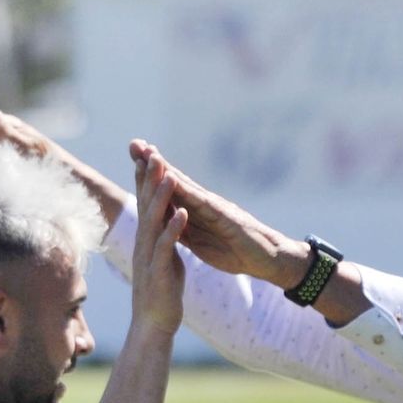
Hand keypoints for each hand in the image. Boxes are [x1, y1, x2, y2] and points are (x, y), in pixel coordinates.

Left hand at [127, 139, 301, 286]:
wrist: (268, 259)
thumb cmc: (237, 252)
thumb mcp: (202, 244)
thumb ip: (184, 232)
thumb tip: (165, 224)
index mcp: (195, 213)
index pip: (169, 190)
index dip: (150, 174)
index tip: (133, 157)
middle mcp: (203, 204)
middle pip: (174, 180)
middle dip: (153, 162)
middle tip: (134, 143)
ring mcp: (215, 208)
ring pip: (186, 187)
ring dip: (167, 170)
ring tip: (150, 153)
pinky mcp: (225, 217)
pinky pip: (203, 205)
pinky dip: (187, 193)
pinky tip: (174, 181)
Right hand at [129, 151, 186, 335]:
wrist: (154, 325)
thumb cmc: (160, 293)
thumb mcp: (162, 260)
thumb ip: (164, 240)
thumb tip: (169, 223)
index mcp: (147, 240)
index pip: (144, 204)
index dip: (145, 179)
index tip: (148, 155)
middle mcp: (144, 244)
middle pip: (145, 205)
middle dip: (150, 179)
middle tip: (153, 153)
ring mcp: (149, 257)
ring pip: (154, 222)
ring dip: (162, 198)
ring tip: (169, 175)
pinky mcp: (159, 272)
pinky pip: (167, 247)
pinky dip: (174, 229)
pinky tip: (182, 214)